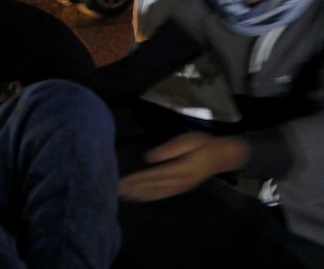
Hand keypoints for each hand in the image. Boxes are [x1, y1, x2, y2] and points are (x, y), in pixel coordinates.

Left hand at [119, 132, 248, 201]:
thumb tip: (149, 157)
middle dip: (134, 189)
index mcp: (179, 169)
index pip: (153, 176)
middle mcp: (179, 181)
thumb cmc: (204, 145)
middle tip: (116, 191)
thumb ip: (169, 149)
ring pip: (156, 193)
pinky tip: (141, 197)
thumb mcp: (188, 140)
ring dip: (139, 195)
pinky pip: (163, 194)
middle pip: (152, 187)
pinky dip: (150, 197)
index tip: (122, 182)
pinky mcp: (182, 188)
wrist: (223, 156)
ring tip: (124, 196)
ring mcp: (181, 187)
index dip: (136, 180)